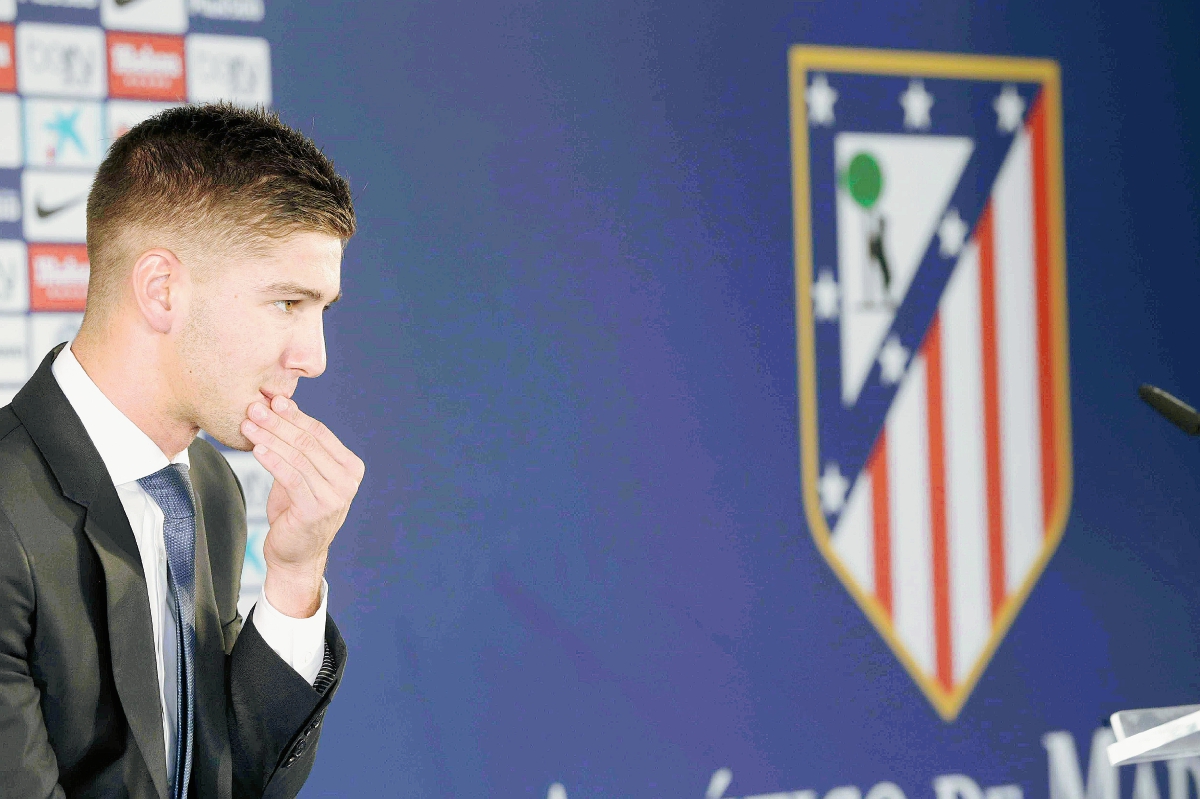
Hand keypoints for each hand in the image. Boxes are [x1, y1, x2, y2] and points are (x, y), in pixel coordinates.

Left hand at [240, 395, 364, 616]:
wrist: (296, 555)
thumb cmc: (296, 511)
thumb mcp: (301, 474)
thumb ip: (298, 447)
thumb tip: (280, 406)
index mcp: (350, 466)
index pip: (319, 432)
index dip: (294, 415)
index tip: (272, 400)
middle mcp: (348, 480)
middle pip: (308, 442)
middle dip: (278, 423)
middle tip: (254, 409)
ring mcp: (336, 496)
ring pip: (298, 457)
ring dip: (270, 438)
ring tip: (248, 426)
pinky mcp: (316, 510)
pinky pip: (291, 477)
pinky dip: (273, 460)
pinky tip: (257, 449)